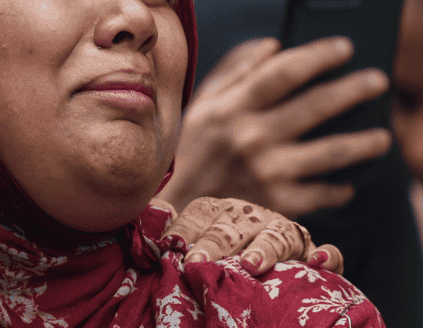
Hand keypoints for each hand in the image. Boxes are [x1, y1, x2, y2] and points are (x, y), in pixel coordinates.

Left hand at [157, 196, 343, 274]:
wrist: (254, 263)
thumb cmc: (215, 259)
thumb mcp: (191, 246)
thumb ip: (172, 241)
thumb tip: (149, 242)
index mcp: (219, 212)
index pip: (200, 215)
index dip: (184, 230)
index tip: (169, 248)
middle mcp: (250, 217)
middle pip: (231, 227)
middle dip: (214, 245)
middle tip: (197, 262)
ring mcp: (282, 233)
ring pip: (276, 236)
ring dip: (264, 249)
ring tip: (249, 264)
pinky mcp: (313, 253)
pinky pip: (325, 252)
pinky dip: (327, 256)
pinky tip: (319, 263)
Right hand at [158, 36, 391, 217]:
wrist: (174, 210)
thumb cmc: (189, 152)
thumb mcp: (200, 105)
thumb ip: (233, 71)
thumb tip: (272, 45)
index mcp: (230, 108)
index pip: (283, 72)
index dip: (318, 56)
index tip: (344, 46)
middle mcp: (250, 137)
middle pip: (316, 106)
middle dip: (354, 89)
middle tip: (377, 81)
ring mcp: (267, 172)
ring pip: (331, 151)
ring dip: (364, 142)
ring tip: (380, 137)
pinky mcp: (277, 204)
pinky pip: (322, 193)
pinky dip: (340, 188)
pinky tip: (347, 182)